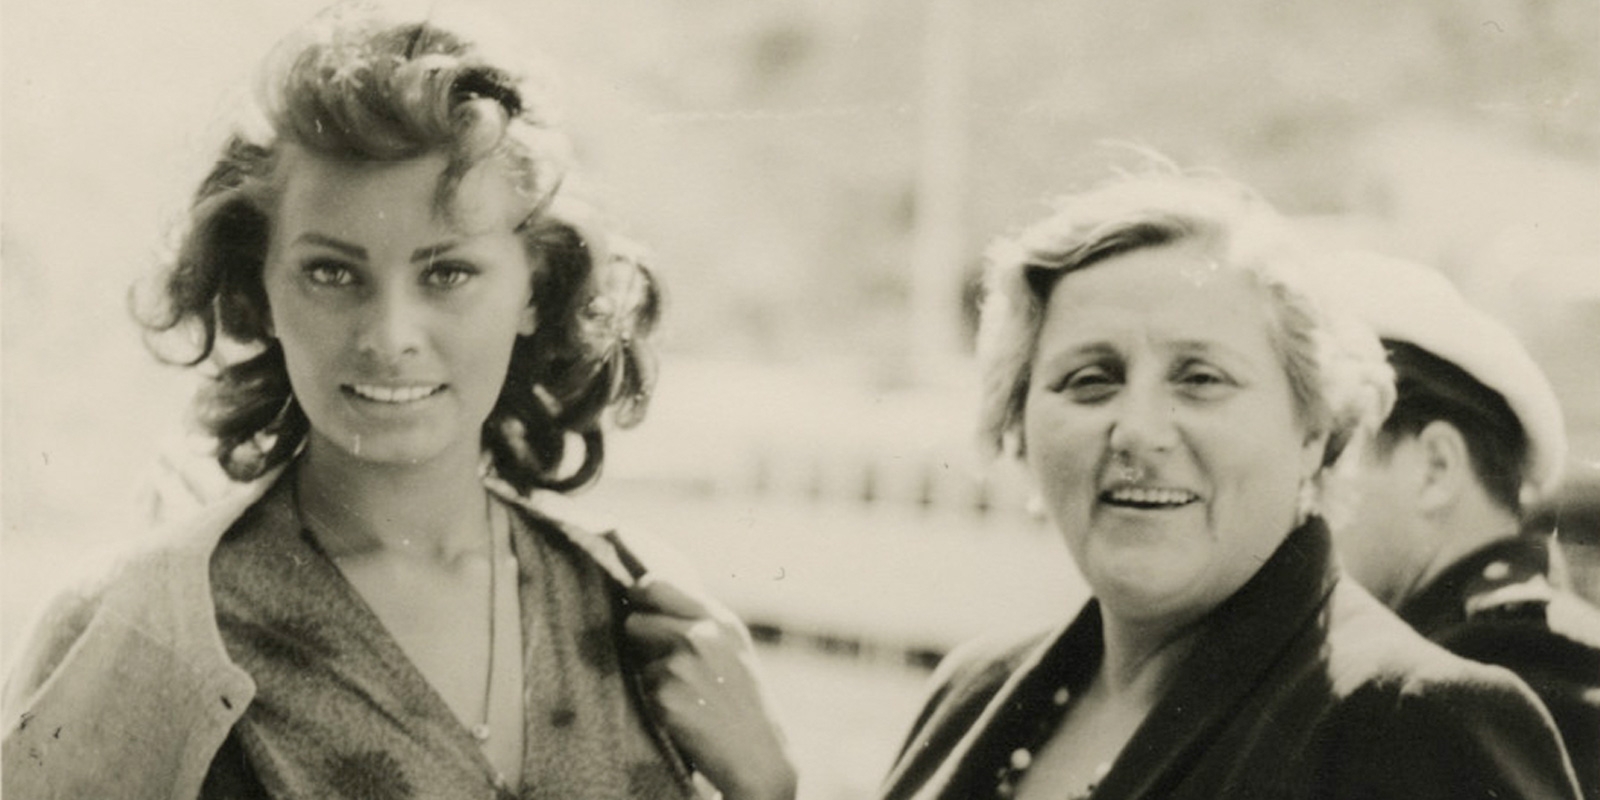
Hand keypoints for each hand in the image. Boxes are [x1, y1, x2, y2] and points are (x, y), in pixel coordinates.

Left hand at [625, 576, 797, 799]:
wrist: (759, 755)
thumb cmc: (742, 700)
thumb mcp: (732, 647)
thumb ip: (700, 619)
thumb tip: (649, 592)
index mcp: (720, 620)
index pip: (658, 584)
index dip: (639, 594)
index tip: (635, 604)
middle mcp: (701, 636)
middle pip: (635, 619)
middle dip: (638, 637)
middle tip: (658, 658)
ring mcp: (681, 664)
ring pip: (634, 654)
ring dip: (648, 670)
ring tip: (681, 690)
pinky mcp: (665, 695)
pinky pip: (640, 687)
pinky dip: (654, 699)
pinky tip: (682, 712)